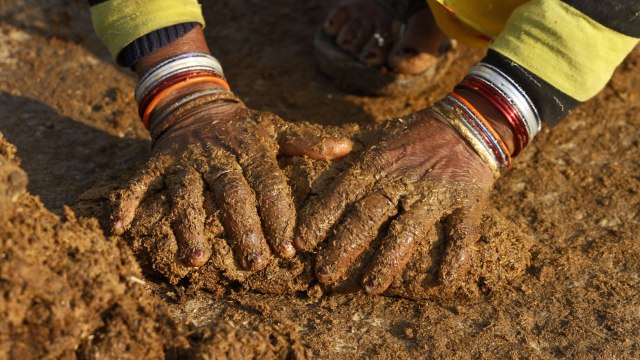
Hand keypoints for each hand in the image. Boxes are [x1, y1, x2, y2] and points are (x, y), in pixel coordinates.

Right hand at [109, 83, 351, 275]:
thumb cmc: (243, 128)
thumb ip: (307, 143)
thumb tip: (348, 148)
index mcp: (250, 149)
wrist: (195, 102)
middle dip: (243, 229)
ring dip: (188, 226)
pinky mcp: (156, 163)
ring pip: (186, 194)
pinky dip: (127, 203)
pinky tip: (118, 229)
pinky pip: (138, 183)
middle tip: (254, 264)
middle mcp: (218, 156)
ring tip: (195, 260)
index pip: (268, 185)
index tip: (289, 249)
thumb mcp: (275, 131)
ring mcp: (184, 160)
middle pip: (231, 194)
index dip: (279, 216)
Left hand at [295, 108, 496, 293]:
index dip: (322, 217)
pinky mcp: (466, 202)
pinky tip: (444, 279)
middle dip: (345, 245)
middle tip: (324, 274)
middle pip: (369, 216)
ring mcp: (435, 193)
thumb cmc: (413, 133)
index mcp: (377, 164)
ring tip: (370, 286)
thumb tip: (309, 152)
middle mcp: (402, 181)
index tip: (302, 243)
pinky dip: (457, 254)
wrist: (468, 123)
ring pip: (409, 229)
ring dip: (389, 259)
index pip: (344, 193)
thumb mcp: (374, 134)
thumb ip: (342, 146)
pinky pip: (461, 230)